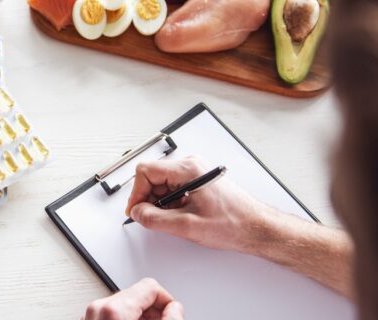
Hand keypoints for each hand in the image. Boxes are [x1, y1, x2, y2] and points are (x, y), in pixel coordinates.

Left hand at [82, 278, 183, 319]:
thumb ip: (170, 318)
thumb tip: (175, 309)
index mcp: (113, 309)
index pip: (149, 286)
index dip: (166, 300)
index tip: (172, 313)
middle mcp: (98, 309)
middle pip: (136, 294)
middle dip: (153, 308)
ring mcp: (90, 316)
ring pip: (124, 304)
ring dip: (140, 315)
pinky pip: (111, 313)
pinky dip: (126, 319)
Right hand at [125, 157, 269, 252]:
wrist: (256, 227)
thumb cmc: (233, 223)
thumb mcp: (187, 225)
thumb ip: (155, 219)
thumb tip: (137, 212)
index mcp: (188, 169)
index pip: (146, 171)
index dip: (137, 192)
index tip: (136, 209)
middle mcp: (191, 165)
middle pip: (153, 176)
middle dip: (148, 198)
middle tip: (151, 217)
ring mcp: (195, 172)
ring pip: (162, 183)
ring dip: (160, 202)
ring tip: (173, 218)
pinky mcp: (197, 180)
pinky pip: (173, 187)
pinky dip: (170, 203)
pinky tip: (180, 215)